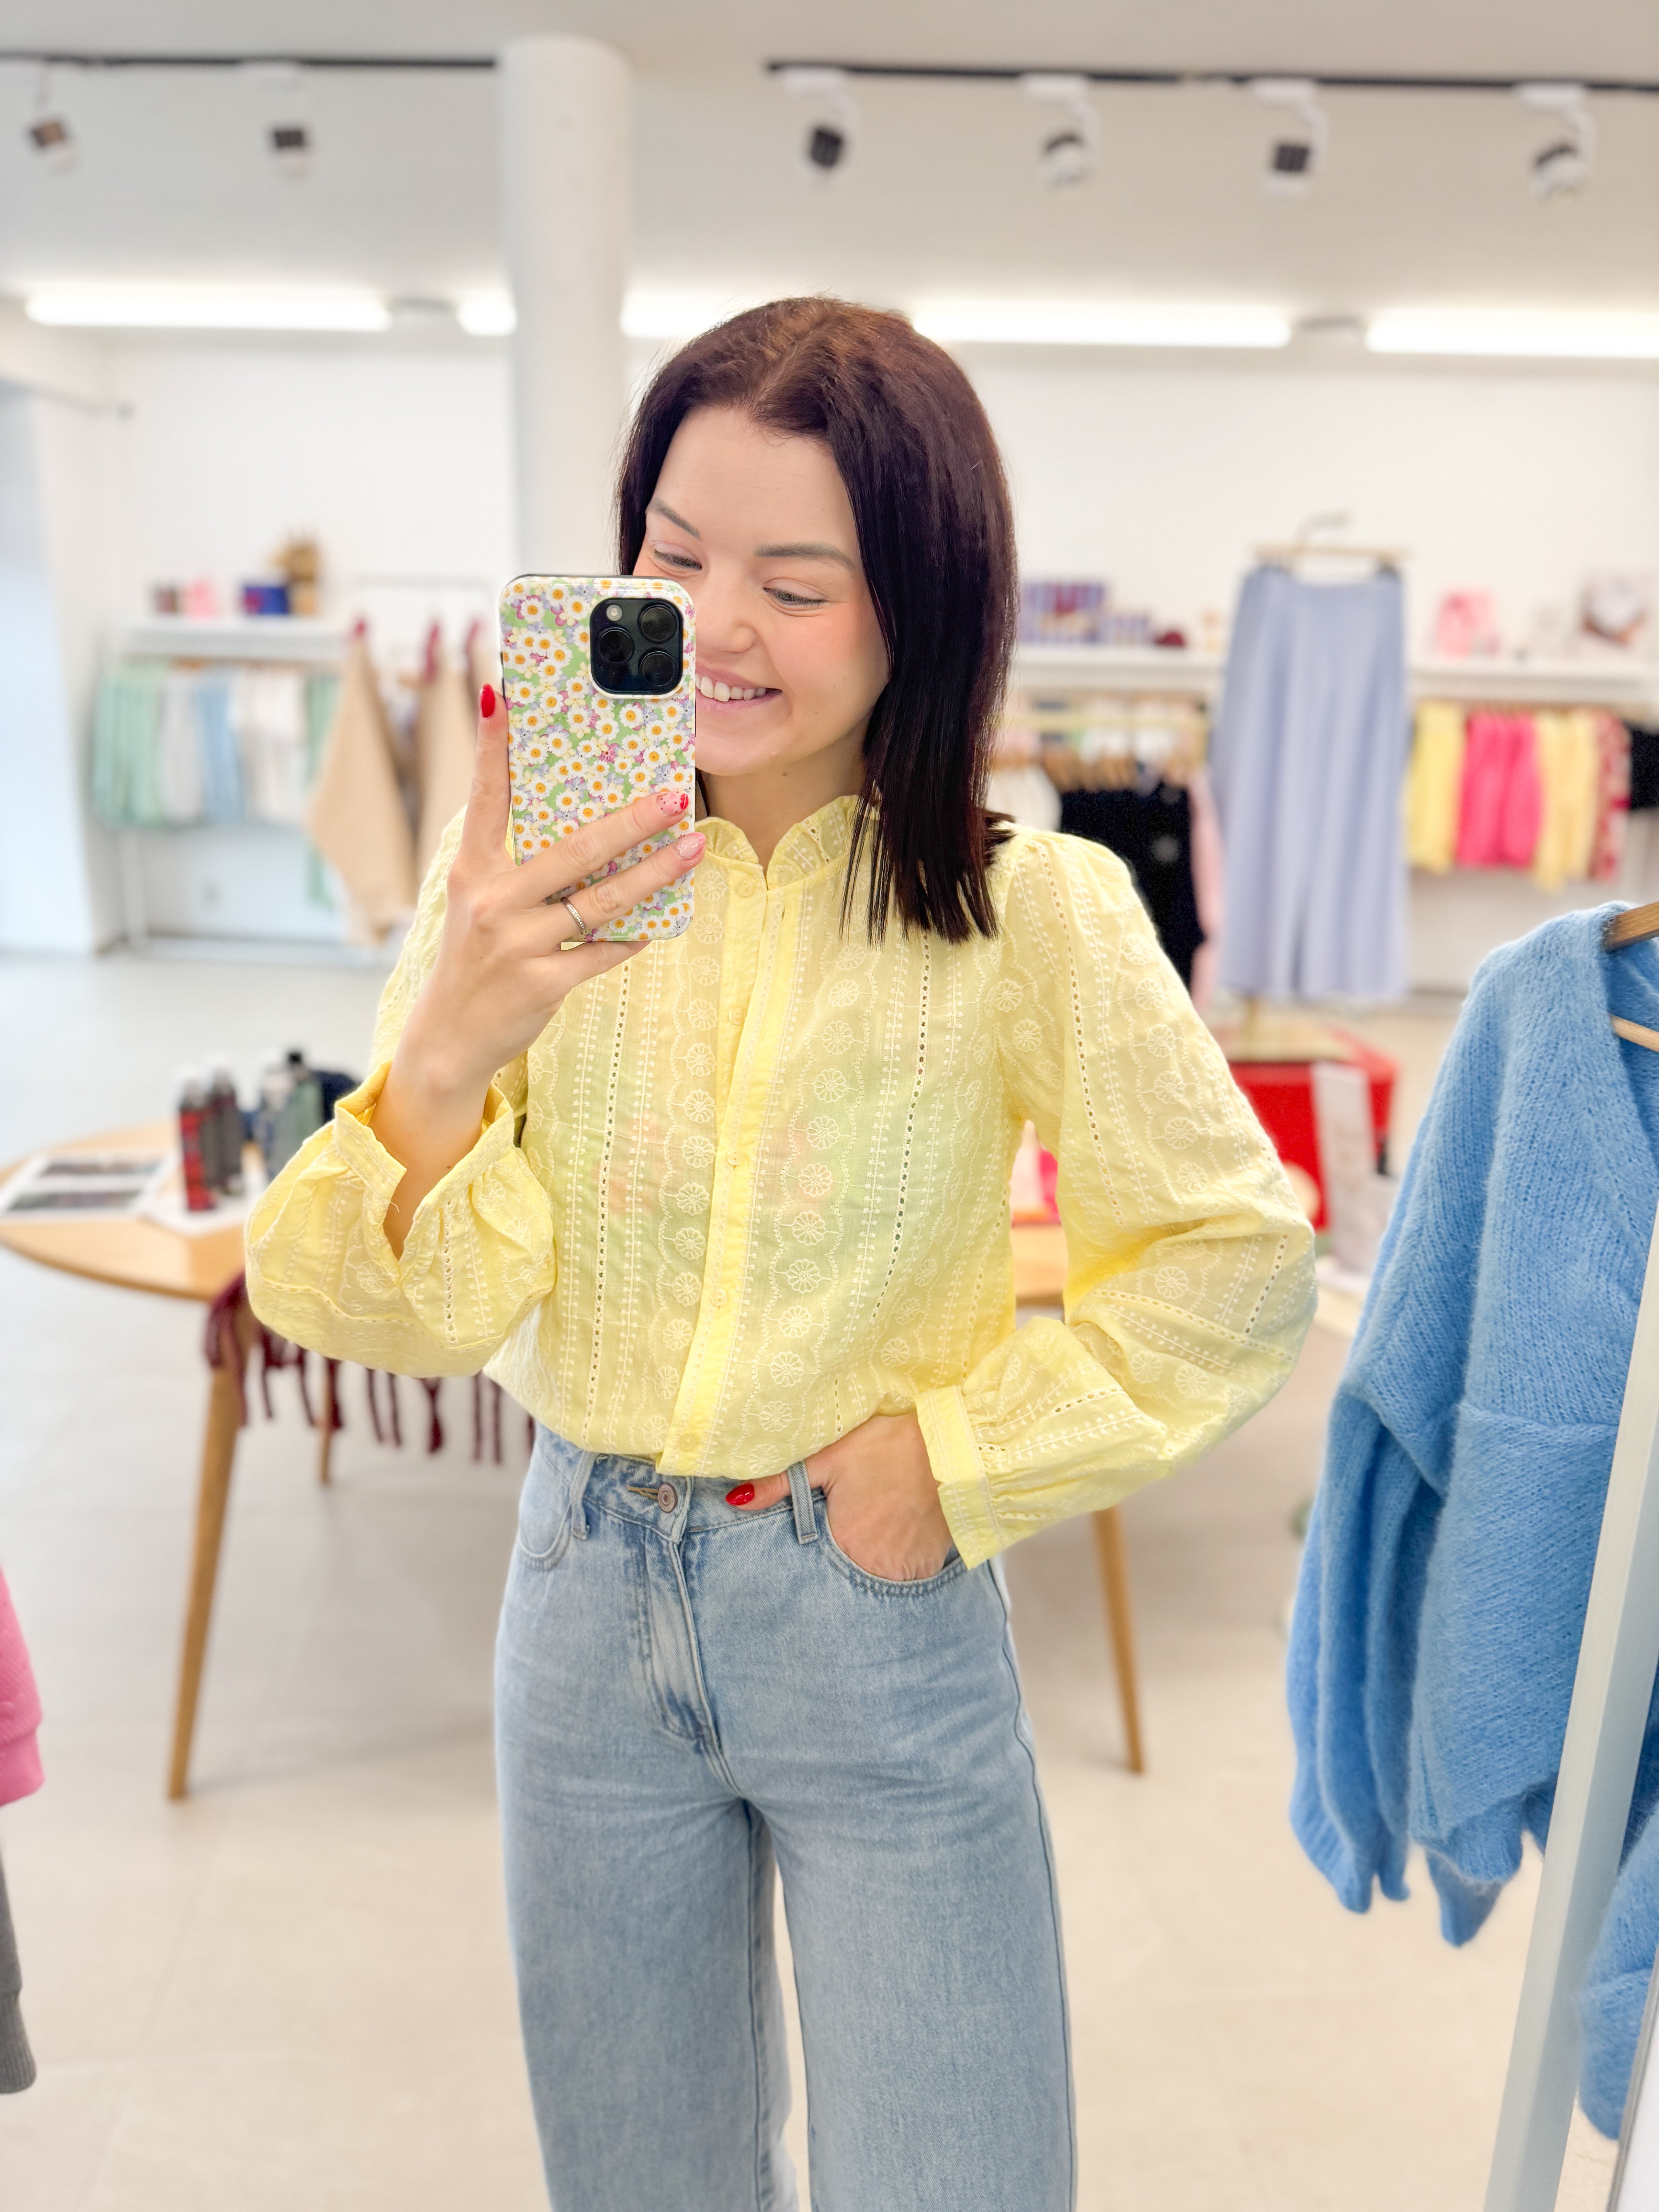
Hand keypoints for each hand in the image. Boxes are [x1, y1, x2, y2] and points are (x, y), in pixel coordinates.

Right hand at [375, 686, 702, 1251]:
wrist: (447, 1038)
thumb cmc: (475, 957)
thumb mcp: (479, 901)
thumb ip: (516, 859)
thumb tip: (581, 817)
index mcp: (472, 870)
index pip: (486, 796)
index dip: (494, 744)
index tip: (505, 691)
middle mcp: (490, 901)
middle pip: (573, 850)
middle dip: (629, 821)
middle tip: (674, 794)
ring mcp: (516, 944)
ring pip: (601, 902)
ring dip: (654, 875)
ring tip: (693, 847)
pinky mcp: (540, 983)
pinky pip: (601, 952)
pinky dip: (632, 938)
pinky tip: (659, 923)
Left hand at [726, 1413, 953, 1581]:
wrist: (950, 1445)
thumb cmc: (887, 1447)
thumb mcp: (829, 1457)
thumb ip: (779, 1484)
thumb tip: (735, 1500)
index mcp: (842, 1542)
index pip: (815, 1567)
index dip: (816, 1553)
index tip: (823, 1537)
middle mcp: (872, 1566)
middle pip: (846, 1577)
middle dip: (842, 1563)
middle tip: (852, 1532)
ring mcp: (904, 1571)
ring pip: (877, 1582)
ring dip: (872, 1566)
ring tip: (876, 1534)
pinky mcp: (930, 1567)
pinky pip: (906, 1580)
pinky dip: (900, 1565)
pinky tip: (899, 1538)